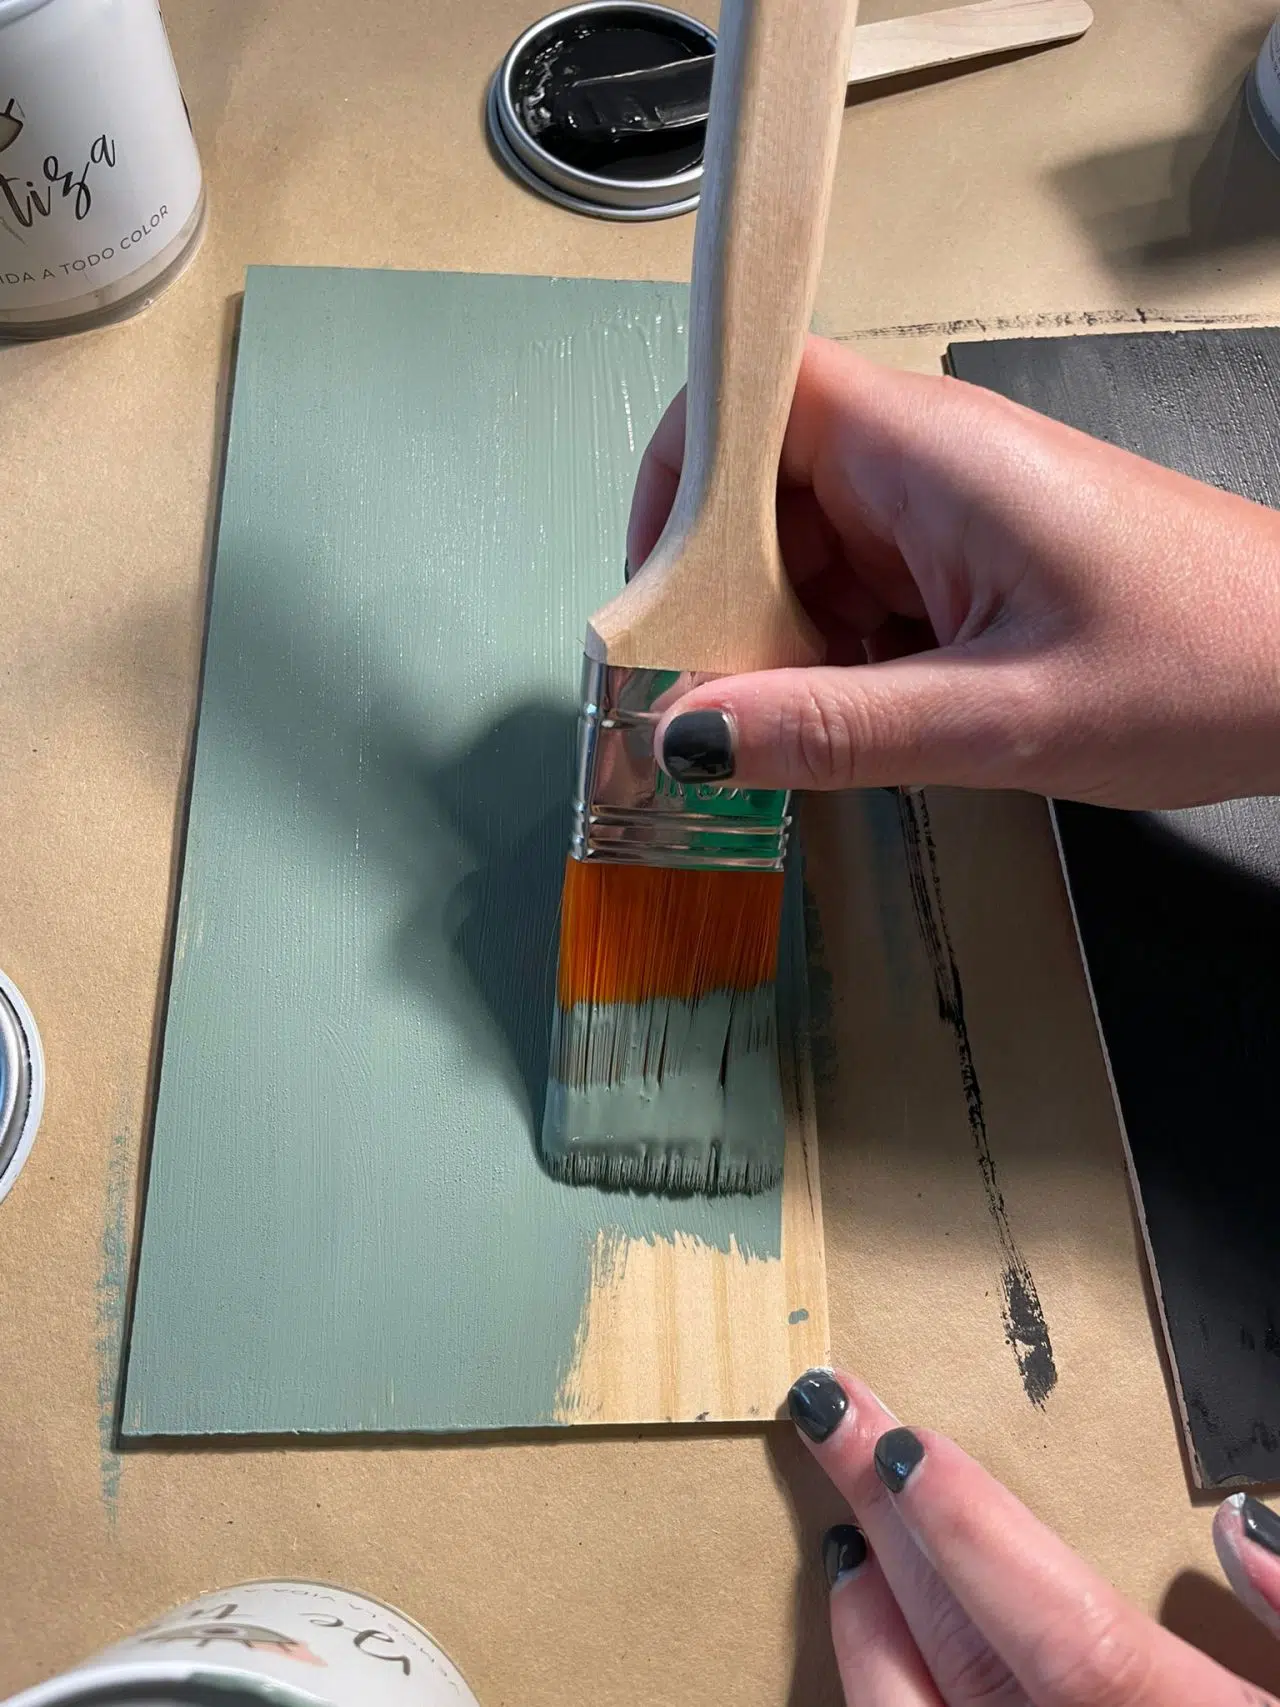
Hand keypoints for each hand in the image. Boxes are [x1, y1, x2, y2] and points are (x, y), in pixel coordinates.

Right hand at [628, 338, 1279, 807]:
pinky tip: (869, 720)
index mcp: (929, 453)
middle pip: (757, 488)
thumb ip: (834, 728)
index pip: (746, 396)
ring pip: (804, 548)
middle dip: (721, 597)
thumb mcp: (1000, 719)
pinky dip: (839, 655)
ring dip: (783, 639)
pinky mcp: (971, 554)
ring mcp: (949, 506)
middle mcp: (928, 458)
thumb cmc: (1208, 663)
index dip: (673, 478)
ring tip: (811, 730)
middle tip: (720, 707)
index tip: (647, 592)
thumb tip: (690, 733)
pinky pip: (860, 587)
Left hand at [786, 1366, 1279, 1704]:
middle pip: (973, 1672)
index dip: (986, 1542)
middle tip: (838, 1421)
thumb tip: (1238, 1530)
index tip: (909, 1448)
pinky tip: (880, 1642)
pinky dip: (895, 1703)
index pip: (1078, 1647)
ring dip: (877, 1631)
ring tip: (848, 1534)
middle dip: (898, 1533)